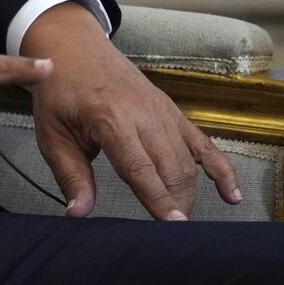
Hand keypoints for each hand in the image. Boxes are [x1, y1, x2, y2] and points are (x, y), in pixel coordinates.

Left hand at [21, 3, 241, 219]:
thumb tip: (78, 213)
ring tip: (181, 222)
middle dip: (174, 205)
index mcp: (111, 119)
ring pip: (187, 162)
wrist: (74, 47)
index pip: (140, 168)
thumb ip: (70, 175)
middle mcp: (144, 114)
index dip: (158, 199)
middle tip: (169, 237)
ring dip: (188, 194)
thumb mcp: (52, 133)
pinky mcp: (171, 111)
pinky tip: (232, 195)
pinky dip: (221, 169)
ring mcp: (162, 111)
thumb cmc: (59, 90)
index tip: (173, 226)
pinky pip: (203, 143)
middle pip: (171, 169)